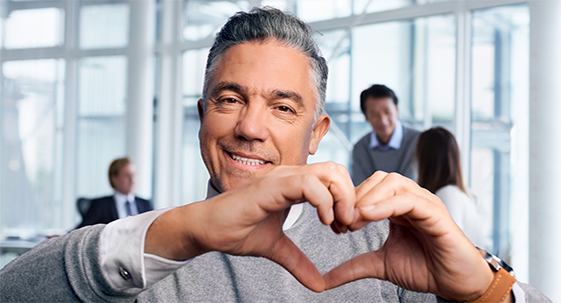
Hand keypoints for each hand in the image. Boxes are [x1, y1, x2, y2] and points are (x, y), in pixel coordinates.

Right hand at [145, 162, 355, 291]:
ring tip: (338, 224)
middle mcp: (290, 175)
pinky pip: (308, 184)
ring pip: (328, 172)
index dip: (346, 201)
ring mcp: (281, 178)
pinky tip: (324, 221)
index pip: (333, 178)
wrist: (207, 230)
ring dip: (341, 198)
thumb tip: (319, 284)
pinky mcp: (271, 186)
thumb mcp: (277, 248)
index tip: (345, 228)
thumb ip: (299, 261)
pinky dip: (324, 201)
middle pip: (336, 170)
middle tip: (347, 225)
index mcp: (293, 185)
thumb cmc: (237, 231)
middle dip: (350, 197)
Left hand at [324, 171, 495, 300]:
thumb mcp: (380, 265)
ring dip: (368, 198)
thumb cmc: (425, 268)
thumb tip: (325, 279)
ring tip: (354, 220)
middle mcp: (411, 199)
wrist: (456, 284)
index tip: (335, 223)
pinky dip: (386, 204)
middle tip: (342, 222)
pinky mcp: (436, 213)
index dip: (349, 201)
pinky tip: (368, 216)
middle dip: (355, 197)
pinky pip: (409, 199)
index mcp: (397, 206)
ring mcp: (425, 203)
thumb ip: (354, 266)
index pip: (369, 187)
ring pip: (393, 182)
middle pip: (378, 178)